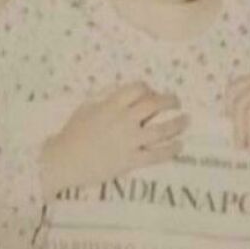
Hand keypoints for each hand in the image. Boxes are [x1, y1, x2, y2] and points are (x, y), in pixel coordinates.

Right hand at [40, 82, 187, 196]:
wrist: (63, 161)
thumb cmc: (71, 134)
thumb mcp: (85, 107)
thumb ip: (102, 96)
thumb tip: (118, 88)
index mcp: (111, 105)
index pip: (137, 89)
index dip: (148, 89)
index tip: (151, 93)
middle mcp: (123, 120)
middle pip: (154, 105)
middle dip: (169, 101)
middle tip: (176, 102)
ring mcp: (128, 141)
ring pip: (161, 129)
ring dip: (177, 124)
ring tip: (186, 120)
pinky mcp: (130, 160)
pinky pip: (156, 154)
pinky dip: (170, 149)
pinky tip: (179, 146)